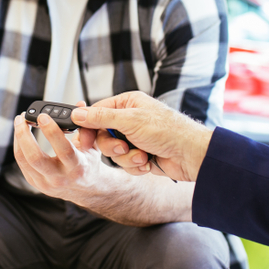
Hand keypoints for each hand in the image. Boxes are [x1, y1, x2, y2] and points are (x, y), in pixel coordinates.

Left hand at [11, 102, 111, 203]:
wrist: (87, 189)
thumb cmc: (88, 164)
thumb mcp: (93, 146)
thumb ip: (86, 126)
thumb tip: (79, 105)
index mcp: (77, 167)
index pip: (63, 150)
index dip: (51, 132)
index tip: (43, 116)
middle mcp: (60, 177)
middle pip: (35, 158)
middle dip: (24, 135)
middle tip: (22, 118)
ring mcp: (46, 183)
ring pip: (24, 160)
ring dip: (18, 138)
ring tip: (19, 122)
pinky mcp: (36, 183)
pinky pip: (22, 163)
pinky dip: (19, 146)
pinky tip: (20, 134)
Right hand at [71, 91, 212, 181]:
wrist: (190, 155)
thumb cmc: (168, 131)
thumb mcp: (130, 120)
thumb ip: (100, 117)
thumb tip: (78, 113)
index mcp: (128, 104)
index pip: (97, 112)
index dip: (89, 127)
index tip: (84, 140)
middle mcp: (130, 119)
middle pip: (102, 135)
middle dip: (112, 146)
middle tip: (123, 147)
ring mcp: (135, 138)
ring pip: (113, 151)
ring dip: (126, 157)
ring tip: (141, 155)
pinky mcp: (140, 154)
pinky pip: (125, 163)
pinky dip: (135, 165)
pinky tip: (148, 161)